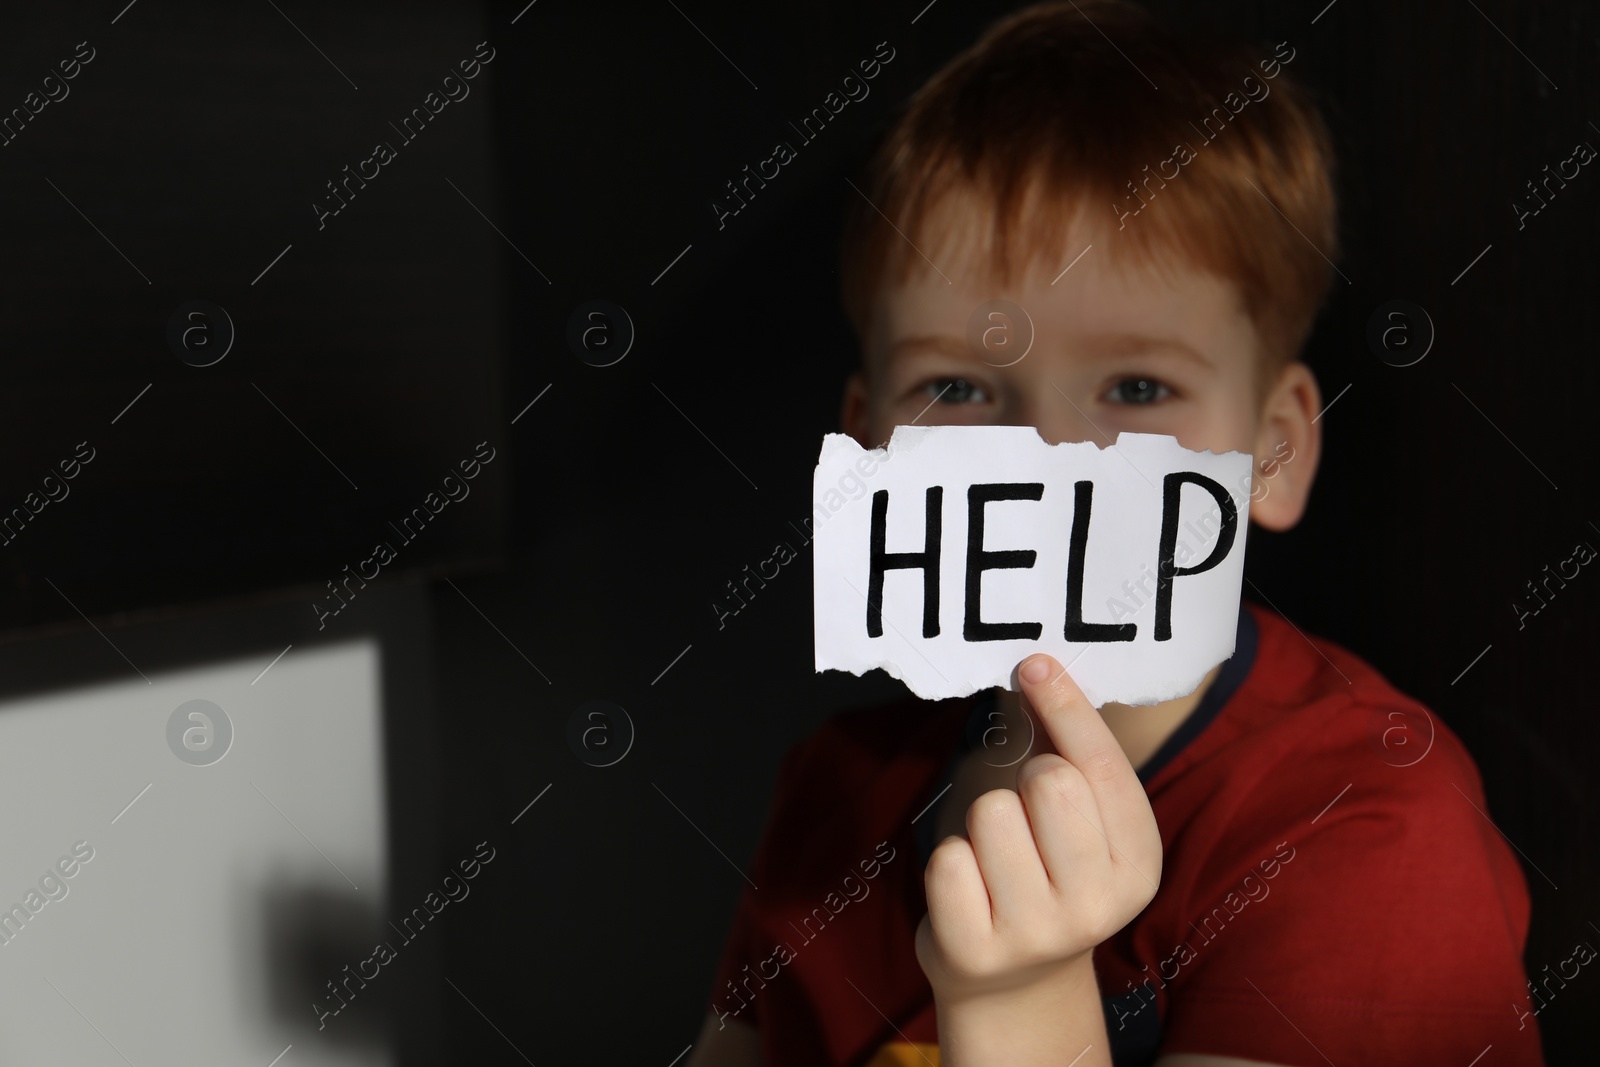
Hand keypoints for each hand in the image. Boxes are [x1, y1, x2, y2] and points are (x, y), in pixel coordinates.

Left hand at [915, 654, 1162, 1006]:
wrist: (1016, 984)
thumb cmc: (1045, 876)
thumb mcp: (1079, 826)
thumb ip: (1068, 756)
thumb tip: (1036, 671)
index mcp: (1138, 864)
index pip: (1103, 766)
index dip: (1065, 706)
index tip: (1034, 664)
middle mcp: (1099, 905)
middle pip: (1048, 782)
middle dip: (1021, 779)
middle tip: (1021, 814)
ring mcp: (1038, 934)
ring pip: (990, 813)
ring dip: (980, 822)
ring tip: (994, 857)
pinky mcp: (976, 952)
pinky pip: (947, 860)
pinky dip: (948, 860)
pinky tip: (969, 888)